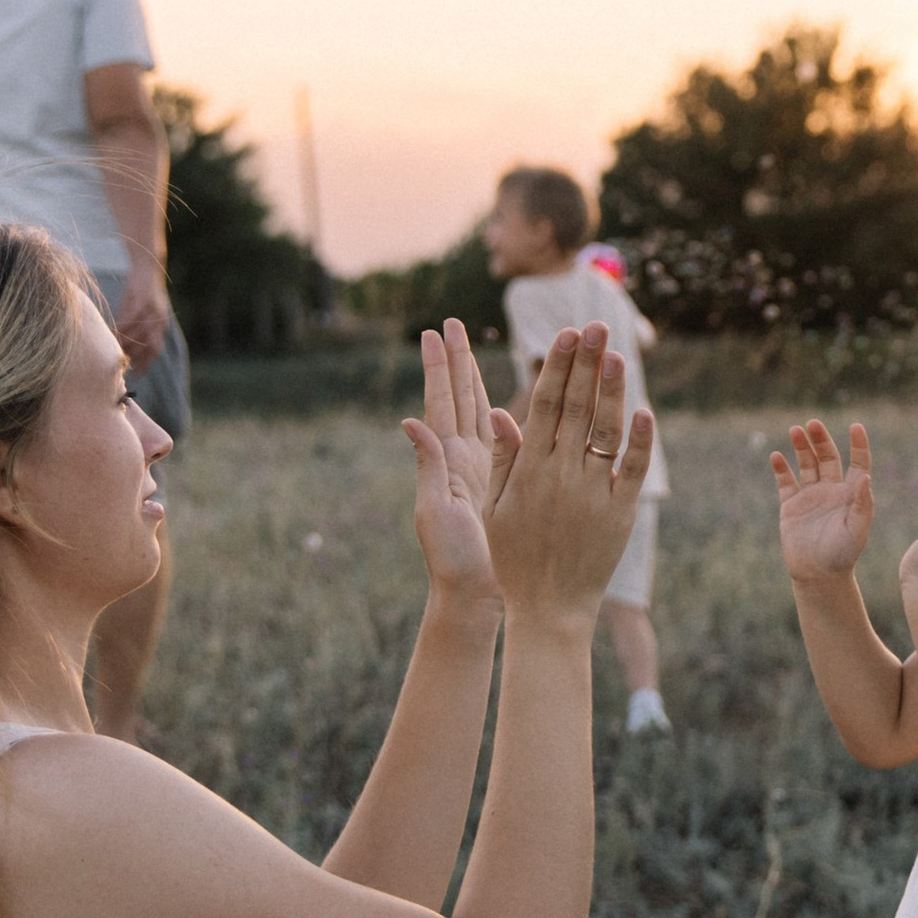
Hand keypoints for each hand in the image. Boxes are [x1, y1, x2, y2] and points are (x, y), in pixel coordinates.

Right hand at [112, 265, 173, 368]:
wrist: (146, 268)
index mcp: (161, 325)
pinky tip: (112, 334)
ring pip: (139, 335)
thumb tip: (122, 345)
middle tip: (122, 365)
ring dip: (126, 345)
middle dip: (136, 358)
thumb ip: (133, 327)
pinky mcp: (143, 302)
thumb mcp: (138, 311)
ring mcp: (153, 312)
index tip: (135, 374)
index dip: (146, 363)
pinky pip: (131, 321)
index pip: (156, 350)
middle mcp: (160, 320)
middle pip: (149, 346)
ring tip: (114, 351)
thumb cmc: (140, 291)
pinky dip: (122, 330)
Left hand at [398, 321, 515, 603]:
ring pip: (480, 412)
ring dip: (475, 379)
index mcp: (447, 460)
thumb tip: (408, 421)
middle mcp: (462, 459)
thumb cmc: (450, 559)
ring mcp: (481, 469)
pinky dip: (506, 412)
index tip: (435, 331)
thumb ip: (427, 465)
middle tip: (452, 323)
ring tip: (472, 347)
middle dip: (456, 360)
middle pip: (460, 398)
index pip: (443, 402)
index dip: (440, 367)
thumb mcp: (434, 511)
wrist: (473, 594)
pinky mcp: (501, 483)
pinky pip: (506, 438)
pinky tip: (508, 398)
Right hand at [485, 325, 652, 620]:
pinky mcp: (621, 514)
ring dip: (613, 391)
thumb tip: (498, 413)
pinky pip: (633, 471)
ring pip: (606, 432)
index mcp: (530, 470)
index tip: (567, 334)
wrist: (549, 609)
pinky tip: (645, 411)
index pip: (546, 406)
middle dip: (587, 364)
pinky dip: (641, 442)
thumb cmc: (515, 559)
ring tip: (618, 354)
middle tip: (597, 326)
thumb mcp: (495, 509)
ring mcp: (593, 494)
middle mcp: (561, 475)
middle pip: (578, 408)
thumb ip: (502, 460)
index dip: (558, 367)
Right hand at [771, 420, 874, 583]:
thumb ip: (862, 503)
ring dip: (802, 447)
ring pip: (806, 464)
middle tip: (813, 423)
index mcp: (851, 494)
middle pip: (827, 457)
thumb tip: (865, 477)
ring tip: (795, 430)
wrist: (818, 575)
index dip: (858, 444)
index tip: (856, 426)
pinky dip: (781, 468)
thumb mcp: (857, 528)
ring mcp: (810, 496)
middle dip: (821, 439)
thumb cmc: (843, 554)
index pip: (857, 462)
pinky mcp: (791, 506)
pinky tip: (777, 456)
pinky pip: (785, 482)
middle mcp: (831, 490)